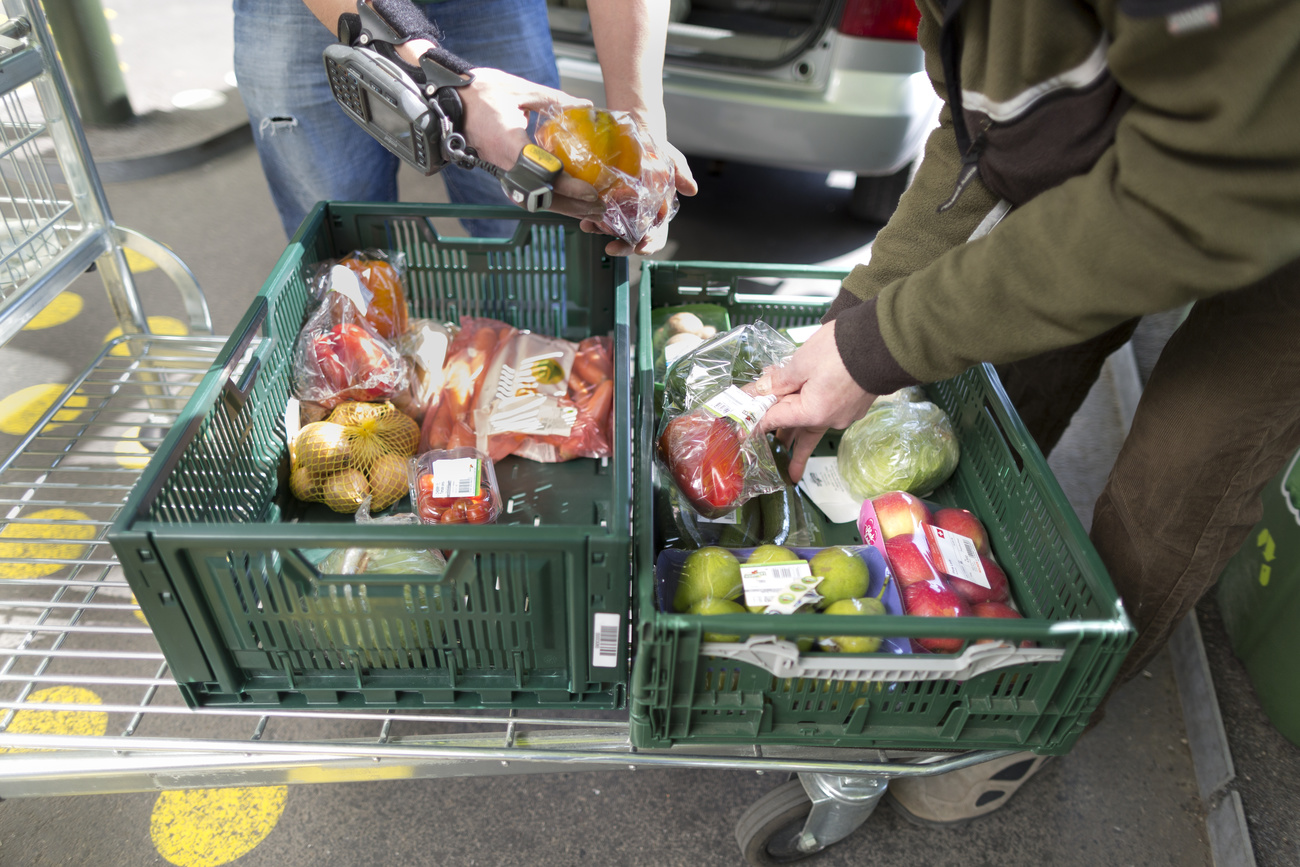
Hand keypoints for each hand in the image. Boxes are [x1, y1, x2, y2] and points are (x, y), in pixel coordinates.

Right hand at [457, 67, 605, 221]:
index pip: (541, 174)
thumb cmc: (481, 94)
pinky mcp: (505, 177)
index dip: (567, 186)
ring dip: (567, 209)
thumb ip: (555, 99)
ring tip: (593, 211)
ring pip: (537, 202)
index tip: (589, 189)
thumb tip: (586, 106)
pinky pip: (531, 196)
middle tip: (601, 207)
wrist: (451, 104)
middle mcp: (504, 165)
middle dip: (574, 206)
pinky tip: (574, 203)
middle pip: (542, 198)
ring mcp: (503, 174)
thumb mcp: (520, 90)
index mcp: (508, 143)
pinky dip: (554, 202)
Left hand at [585, 140, 697, 256]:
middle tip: (612, 248)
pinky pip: (596, 215)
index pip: (656, 235)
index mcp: (657, 213)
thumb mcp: (670, 159)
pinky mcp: (604, 201)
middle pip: (632, 239)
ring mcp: (620, 211)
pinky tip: (584, 218)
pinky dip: (590, 219)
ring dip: (601, 232)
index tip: (641, 249)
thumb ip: (681, 173)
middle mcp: (638, 216)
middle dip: (623, 247)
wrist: (635, 135)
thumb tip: (692, 190)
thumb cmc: (656, 150)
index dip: (650, 245)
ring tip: (591, 227)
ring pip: (612, 230)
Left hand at [750, 321, 877, 481]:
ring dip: (798, 434)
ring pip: (813, 423)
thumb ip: (779, 379)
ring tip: (789, 452)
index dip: (755, 423)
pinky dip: (814, 408)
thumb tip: (760, 390)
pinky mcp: (855, 403)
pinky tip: (808, 404)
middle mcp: (830, 419)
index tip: (742, 434)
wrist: (884, 341)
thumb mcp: (801, 362)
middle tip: (772, 456)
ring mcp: (845, 413)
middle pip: (797, 430)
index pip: (775, 420)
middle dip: (782, 440)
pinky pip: (827, 410)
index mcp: (813, 413)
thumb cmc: (842, 350)